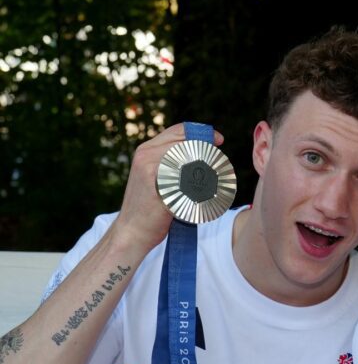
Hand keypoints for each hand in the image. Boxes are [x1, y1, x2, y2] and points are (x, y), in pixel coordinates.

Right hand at [112, 123, 224, 253]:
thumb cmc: (149, 208)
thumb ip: (173, 162)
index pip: (180, 130)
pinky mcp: (157, 187)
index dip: (202, 132)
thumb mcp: (157, 177)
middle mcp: (145, 155)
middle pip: (187, 142)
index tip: (218, 140)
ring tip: (214, 181)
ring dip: (206, 169)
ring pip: (190, 159)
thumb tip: (204, 154)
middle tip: (219, 163)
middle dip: (208, 150)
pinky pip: (187, 180)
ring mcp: (149, 169)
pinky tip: (204, 195)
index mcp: (146, 150)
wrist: (132, 232)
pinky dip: (200, 187)